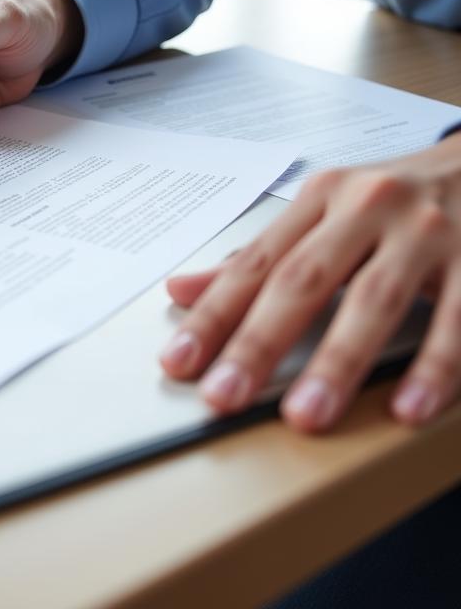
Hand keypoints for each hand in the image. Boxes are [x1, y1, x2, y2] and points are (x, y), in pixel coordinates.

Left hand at [160, 134, 460, 431]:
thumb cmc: (396, 198)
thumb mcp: (326, 212)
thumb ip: (259, 255)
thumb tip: (180, 290)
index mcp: (321, 197)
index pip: (255, 263)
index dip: (214, 314)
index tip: (179, 362)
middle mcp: (367, 206)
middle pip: (303, 280)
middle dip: (258, 342)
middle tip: (223, 396)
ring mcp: (426, 231)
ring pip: (374, 300)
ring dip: (336, 362)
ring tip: (305, 416)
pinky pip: (459, 319)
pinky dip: (434, 367)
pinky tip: (406, 407)